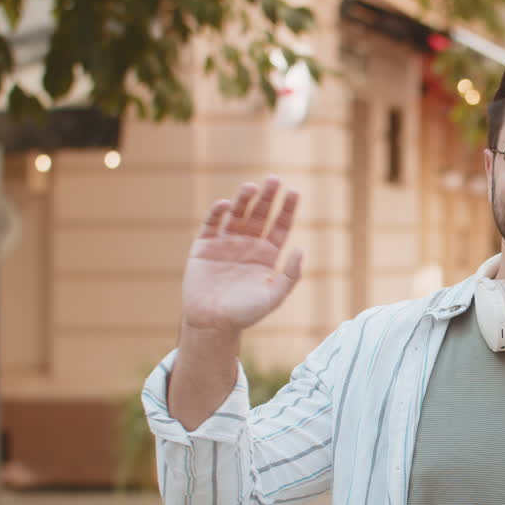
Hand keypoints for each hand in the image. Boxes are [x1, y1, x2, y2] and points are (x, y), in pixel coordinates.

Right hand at [180, 176, 302, 331]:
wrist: (212, 324)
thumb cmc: (245, 314)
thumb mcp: (273, 298)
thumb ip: (290, 276)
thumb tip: (301, 250)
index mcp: (266, 254)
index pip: (280, 225)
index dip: (287, 209)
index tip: (295, 192)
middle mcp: (247, 244)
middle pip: (260, 214)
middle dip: (267, 197)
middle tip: (274, 179)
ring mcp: (225, 243)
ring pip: (236, 214)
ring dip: (243, 199)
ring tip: (251, 187)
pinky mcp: (204, 246)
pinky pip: (211, 224)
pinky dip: (216, 213)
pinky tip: (224, 204)